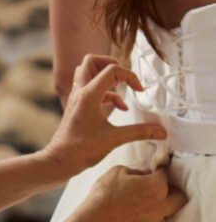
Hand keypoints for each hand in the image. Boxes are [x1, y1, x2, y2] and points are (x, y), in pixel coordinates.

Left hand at [43, 54, 167, 178]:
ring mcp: (77, 97)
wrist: (59, 160)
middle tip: (125, 78)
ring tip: (122, 89)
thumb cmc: (80, 150)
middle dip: (112, 64)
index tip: (140, 90)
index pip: (111, 69)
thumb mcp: (114, 139)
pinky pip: (90, 88)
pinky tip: (119, 107)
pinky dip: (105, 92)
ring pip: (88, 72)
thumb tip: (161, 132)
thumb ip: (139, 132)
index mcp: (89, 94)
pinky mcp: (77, 105)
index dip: (130, 76)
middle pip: (92, 61)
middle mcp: (80, 91)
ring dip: (105, 76)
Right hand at [79, 166, 186, 221]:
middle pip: (180, 199)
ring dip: (155, 212)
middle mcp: (161, 207)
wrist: (93, 221)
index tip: (151, 173)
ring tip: (137, 209)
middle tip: (156, 191)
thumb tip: (143, 175)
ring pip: (163, 217)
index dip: (157, 173)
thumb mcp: (118, 171)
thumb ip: (136, 172)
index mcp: (157, 187)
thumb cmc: (105, 194)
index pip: (165, 175)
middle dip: (172, 193)